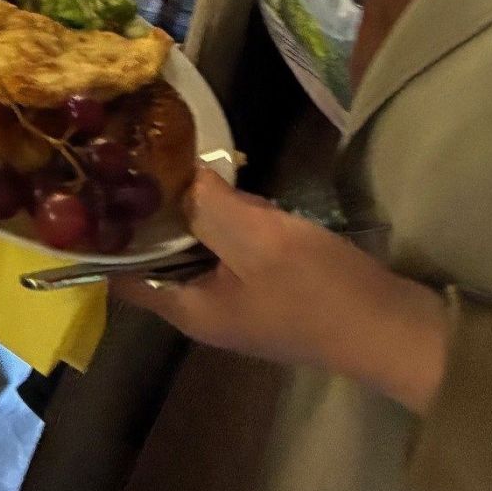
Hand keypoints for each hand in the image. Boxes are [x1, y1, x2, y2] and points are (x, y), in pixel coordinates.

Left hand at [115, 168, 449, 415]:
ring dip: (200, 213)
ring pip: (200, 250)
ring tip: (195, 167)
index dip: (106, 235)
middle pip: (161, 258)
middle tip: (150, 160)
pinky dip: (234, 223)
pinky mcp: (272, 294)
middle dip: (159, 212)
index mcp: (189, 311)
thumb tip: (182, 179)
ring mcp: (241, 305)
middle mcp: (206, 312)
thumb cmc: (318, 290)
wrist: (395, 330)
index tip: (96, 187)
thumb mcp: (256, 239)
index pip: (123, 276)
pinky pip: (235, 252)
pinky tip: (245, 194)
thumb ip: (209, 207)